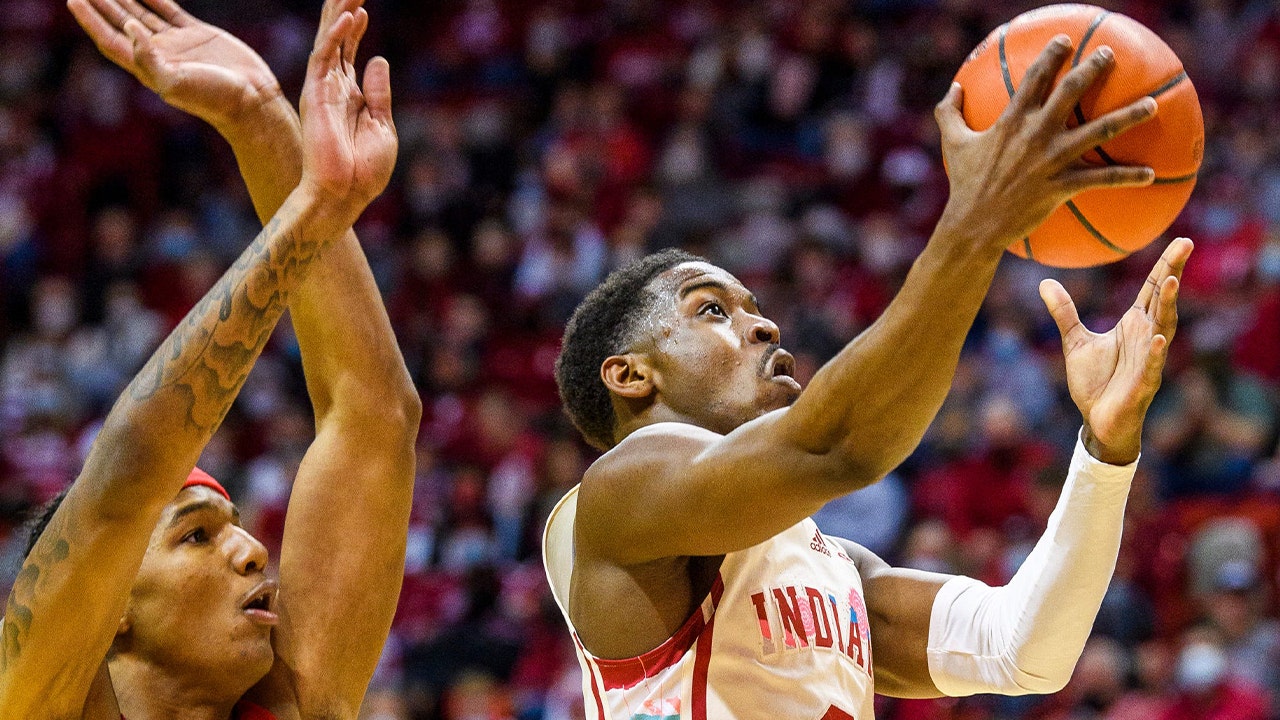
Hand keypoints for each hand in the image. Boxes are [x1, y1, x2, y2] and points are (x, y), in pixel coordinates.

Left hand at [67, 0, 282, 130]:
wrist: (252, 100)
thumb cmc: (214, 99)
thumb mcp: (176, 83)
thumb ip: (148, 57)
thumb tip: (129, 26)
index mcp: (148, 67)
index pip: (110, 39)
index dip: (90, 20)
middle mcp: (159, 54)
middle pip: (121, 24)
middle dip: (102, 5)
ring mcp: (178, 44)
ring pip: (143, 15)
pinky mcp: (198, 35)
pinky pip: (170, 11)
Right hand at [298, 0, 395, 213]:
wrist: (344, 195)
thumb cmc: (364, 172)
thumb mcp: (382, 127)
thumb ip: (379, 93)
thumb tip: (379, 58)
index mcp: (349, 97)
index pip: (349, 53)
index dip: (355, 29)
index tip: (363, 8)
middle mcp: (332, 88)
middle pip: (337, 41)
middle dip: (343, 12)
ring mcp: (322, 90)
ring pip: (328, 42)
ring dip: (339, 15)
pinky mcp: (315, 96)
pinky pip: (324, 59)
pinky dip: (336, 37)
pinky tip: (349, 18)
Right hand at [936, 37, 1157, 251]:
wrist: (974, 225)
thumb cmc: (963, 184)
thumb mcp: (952, 143)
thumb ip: (949, 113)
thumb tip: (953, 89)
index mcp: (1012, 120)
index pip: (1036, 77)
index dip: (1052, 54)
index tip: (1066, 40)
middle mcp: (1036, 133)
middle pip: (1072, 91)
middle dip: (1094, 68)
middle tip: (1110, 55)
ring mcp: (1052, 159)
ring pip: (1100, 131)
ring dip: (1130, 116)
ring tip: (1153, 105)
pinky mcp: (1063, 186)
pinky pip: (1102, 179)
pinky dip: (1128, 176)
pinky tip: (1149, 173)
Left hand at [1040, 238, 1192, 463]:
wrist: (1098, 420)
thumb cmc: (1096, 381)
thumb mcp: (1075, 341)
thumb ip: (1064, 312)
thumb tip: (1045, 282)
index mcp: (1135, 324)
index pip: (1153, 289)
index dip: (1166, 264)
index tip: (1182, 240)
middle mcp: (1147, 336)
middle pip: (1163, 300)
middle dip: (1174, 272)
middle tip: (1186, 244)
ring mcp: (1149, 359)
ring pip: (1164, 328)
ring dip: (1168, 306)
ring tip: (1171, 281)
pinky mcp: (1144, 384)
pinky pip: (1152, 366)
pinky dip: (1156, 352)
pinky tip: (1158, 339)